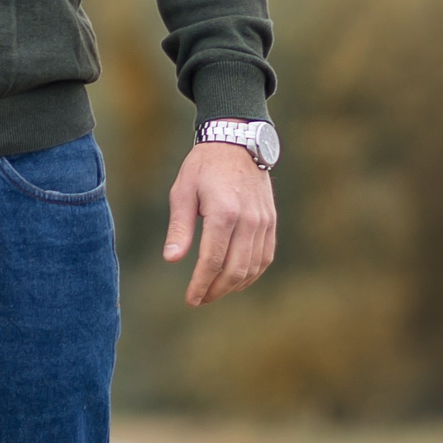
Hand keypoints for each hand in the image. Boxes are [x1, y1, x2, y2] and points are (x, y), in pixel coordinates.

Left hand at [164, 141, 276, 305]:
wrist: (236, 143)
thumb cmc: (203, 166)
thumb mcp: (182, 191)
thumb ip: (179, 228)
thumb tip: (171, 259)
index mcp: (223, 213)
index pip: (213, 260)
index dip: (201, 284)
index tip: (190, 299)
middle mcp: (248, 220)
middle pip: (235, 269)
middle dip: (216, 290)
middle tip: (199, 299)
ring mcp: (264, 222)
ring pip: (253, 267)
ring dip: (233, 285)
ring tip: (214, 292)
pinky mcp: (271, 221)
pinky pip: (266, 256)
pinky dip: (252, 273)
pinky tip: (236, 280)